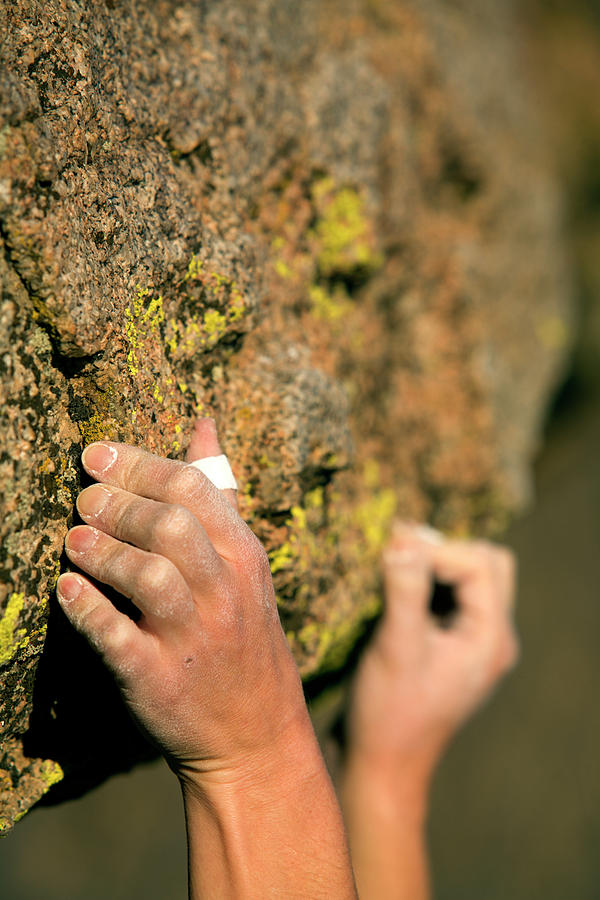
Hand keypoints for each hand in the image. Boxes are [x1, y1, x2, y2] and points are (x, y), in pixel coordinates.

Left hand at [56, 420, 309, 788]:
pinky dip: (88, 609)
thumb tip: (204, 424)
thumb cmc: (241, 633)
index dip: (139, 464)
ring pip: (148, 576)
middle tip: (82, 498)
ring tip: (73, 540)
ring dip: (103, 551)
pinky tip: (66, 590)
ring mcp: (194, 636)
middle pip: (170, 525)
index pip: (193, 488)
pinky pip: (119, 638)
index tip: (96, 454)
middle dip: (118, 503)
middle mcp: (225, 591)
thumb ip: (219, 494)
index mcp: (245, 555)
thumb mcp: (245, 562)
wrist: (255, 732)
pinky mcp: (159, 678)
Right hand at [347, 522, 518, 785]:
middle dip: (444, 552)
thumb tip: (404, 538)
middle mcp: (492, 638)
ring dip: (435, 565)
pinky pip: (453, 598)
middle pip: (488, 564)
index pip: (480, 564)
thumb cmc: (391, 714)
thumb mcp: (396, 648)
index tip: (392, 552)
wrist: (383, 769)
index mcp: (490, 638)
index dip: (437, 550)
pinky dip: (428, 584)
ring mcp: (473, 644)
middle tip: (398, 554)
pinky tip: (394, 590)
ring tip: (393, 567)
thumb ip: (404, 591)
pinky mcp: (452, 648)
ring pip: (472, 578)